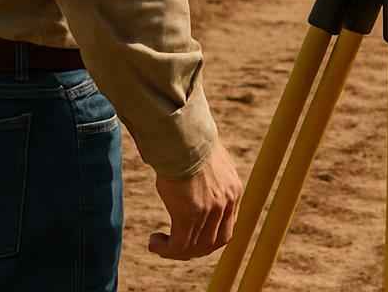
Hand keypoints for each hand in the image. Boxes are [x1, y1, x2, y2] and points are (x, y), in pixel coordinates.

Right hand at [149, 142, 243, 259]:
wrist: (182, 135)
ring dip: (176, 251)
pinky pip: (179, 244)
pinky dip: (166, 249)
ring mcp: (210, 210)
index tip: (191, 238)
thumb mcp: (207, 160)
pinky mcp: (189, 214)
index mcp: (233, 190)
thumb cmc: (189, 142)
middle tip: (174, 246)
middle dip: (194, 250)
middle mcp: (226, 203)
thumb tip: (195, 179)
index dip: (208, 239)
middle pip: (214, 243)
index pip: (226, 229)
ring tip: (159, 244)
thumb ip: (208, 176)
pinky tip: (154, 242)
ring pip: (195, 247)